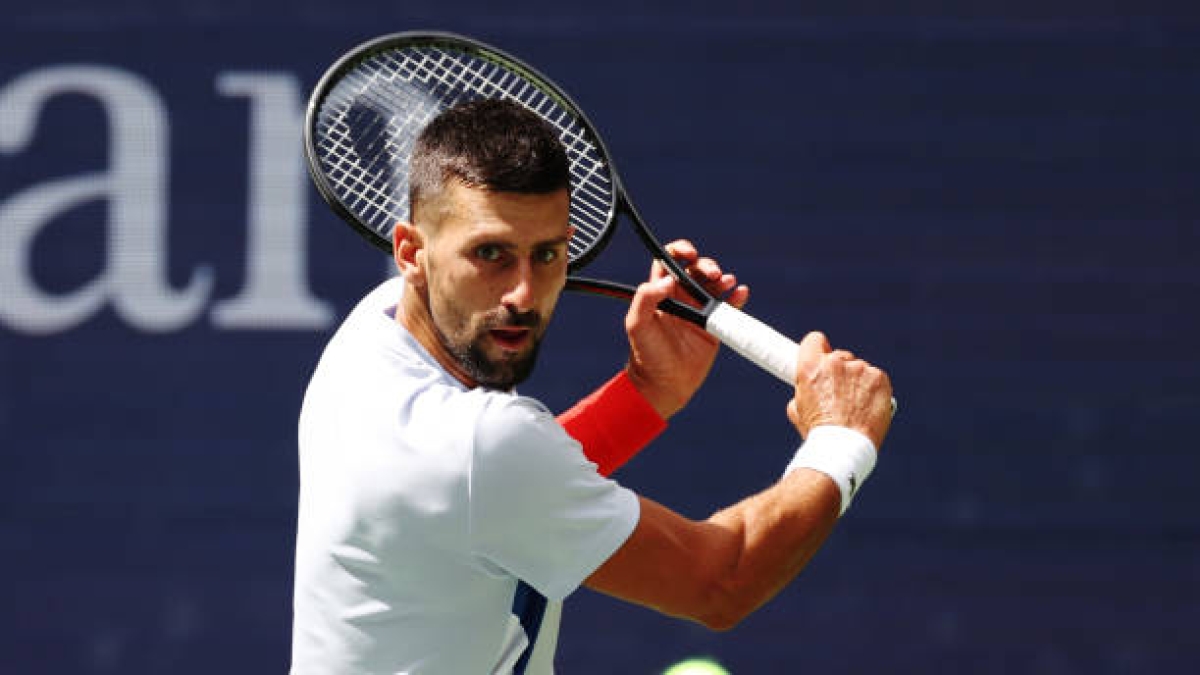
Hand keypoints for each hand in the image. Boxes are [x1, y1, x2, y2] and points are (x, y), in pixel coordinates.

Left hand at [624, 240, 749, 418]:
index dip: (680, 250)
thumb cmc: (647, 354)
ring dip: (723, 278)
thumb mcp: (638, 324)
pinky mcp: (714, 325)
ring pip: (715, 284)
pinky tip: (740, 293)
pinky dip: (737, 297)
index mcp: (661, 292)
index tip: (689, 253)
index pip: (670, 260)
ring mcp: (699, 310)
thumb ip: (645, 299)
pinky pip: (729, 306)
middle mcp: (681, 297)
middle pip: (697, 269)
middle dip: (707, 265)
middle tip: (713, 274)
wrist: (664, 384)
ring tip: (726, 282)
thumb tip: (668, 280)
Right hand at [786, 331, 892, 448]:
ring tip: (854, 407)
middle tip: (838, 394)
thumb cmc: (818, 433)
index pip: (814, 340)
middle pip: (839, 356)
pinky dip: (873, 390)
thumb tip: (808, 388)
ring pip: (859, 369)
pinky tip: (868, 406)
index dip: (817, 350)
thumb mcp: (797, 410)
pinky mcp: (879, 378)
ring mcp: (860, 369)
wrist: (844, 448)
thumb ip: (803, 390)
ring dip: (857, 382)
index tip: (821, 358)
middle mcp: (835, 363)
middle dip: (839, 372)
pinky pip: (875, 378)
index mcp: (811, 367)